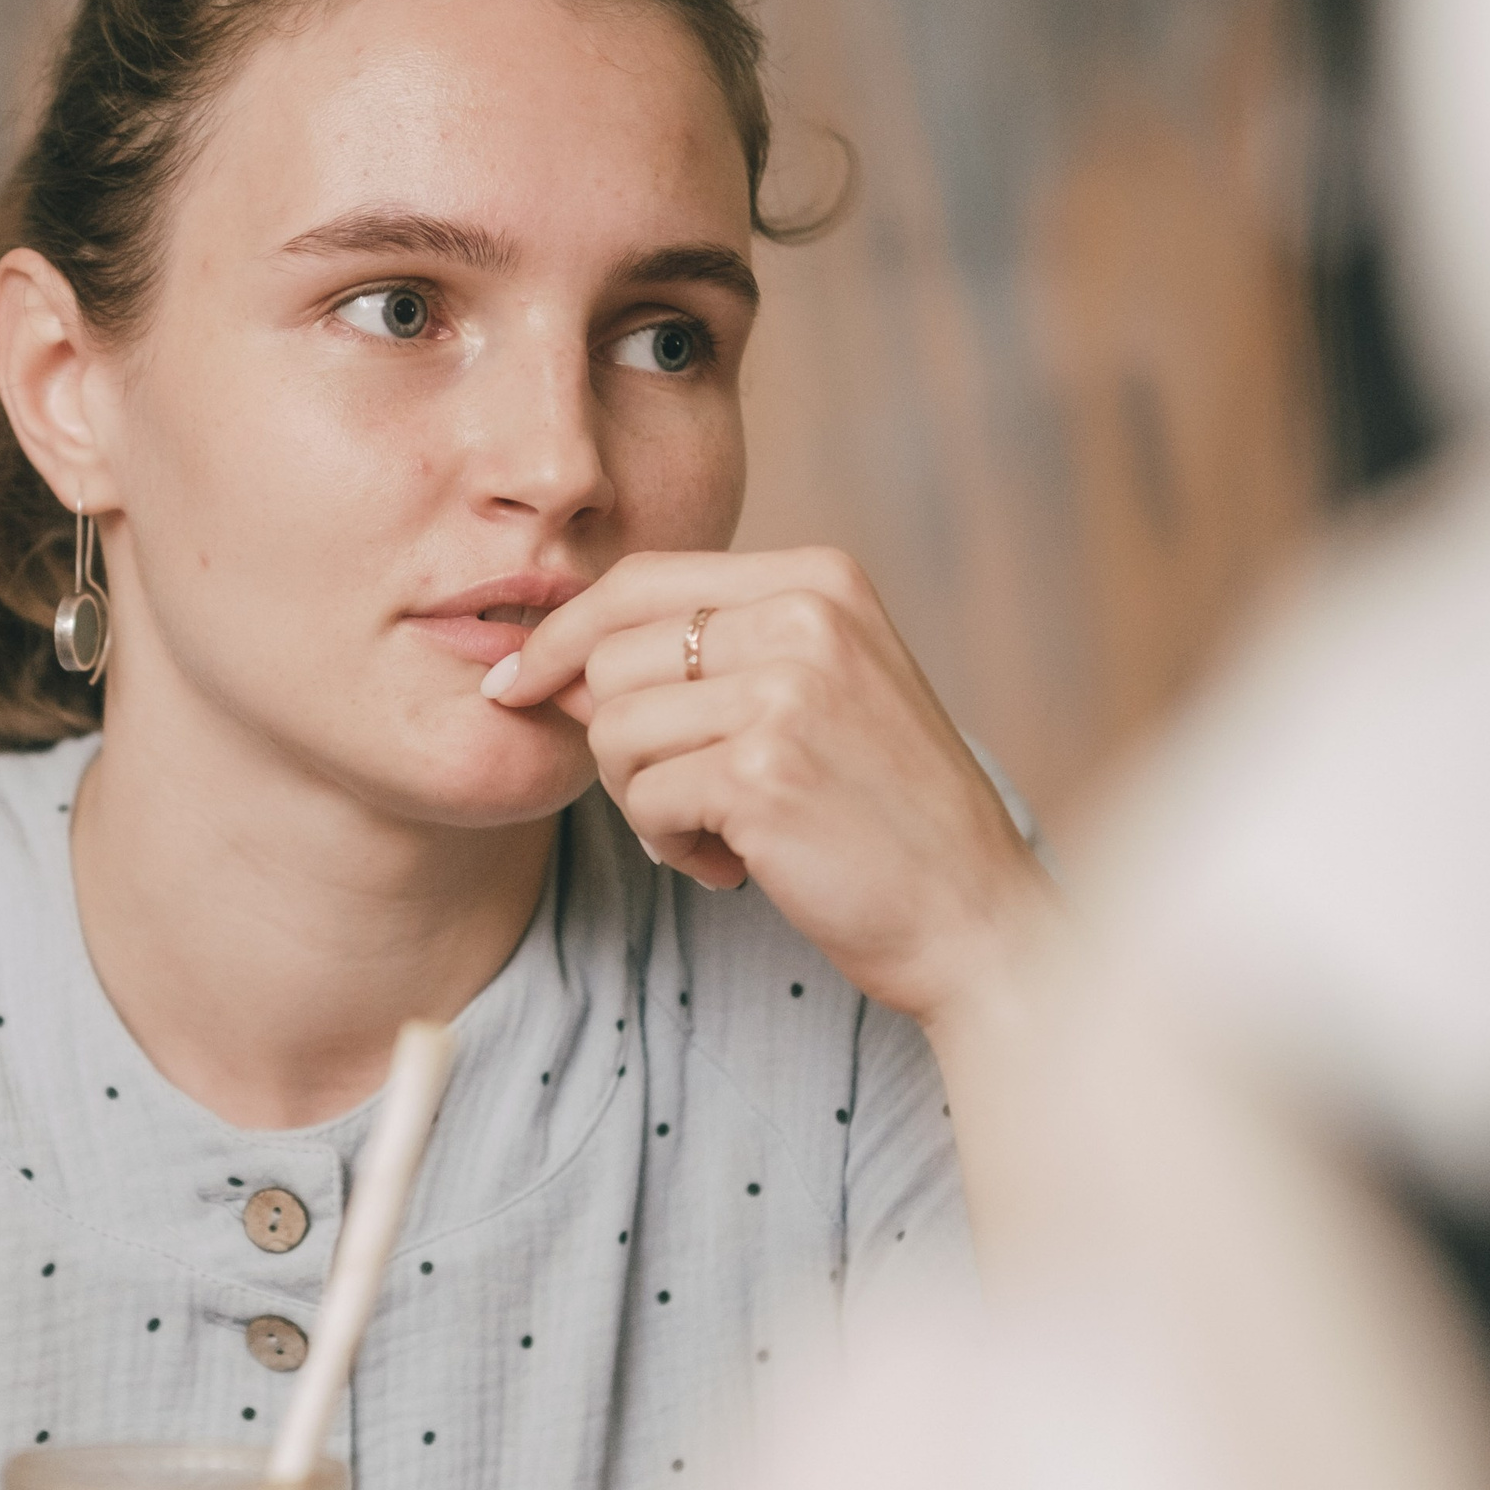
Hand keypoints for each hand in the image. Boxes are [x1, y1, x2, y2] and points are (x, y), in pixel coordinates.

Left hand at [487, 547, 1048, 1031]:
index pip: (639, 580)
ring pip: (613, 730)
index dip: (562, 635)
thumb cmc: (879, 809)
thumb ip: (703, 657)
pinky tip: (736, 863)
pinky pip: (643, 799)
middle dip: (617, 743)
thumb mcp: (812, 690)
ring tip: (720, 831)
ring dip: (645, 800)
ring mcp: (787, 690)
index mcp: (819, 577)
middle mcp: (805, 616)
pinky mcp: (763, 772)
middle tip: (683, 797)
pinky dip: (672, 846)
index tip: (517, 685)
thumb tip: (546, 663)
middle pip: (610, 658)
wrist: (971, 911)